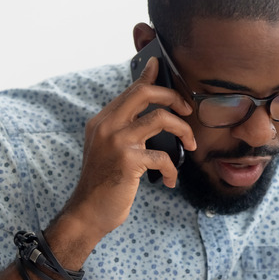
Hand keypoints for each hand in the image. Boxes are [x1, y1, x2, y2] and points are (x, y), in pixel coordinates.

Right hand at [59, 57, 196, 239]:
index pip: (131, 90)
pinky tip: (171, 181)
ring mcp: (117, 141)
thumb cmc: (103, 184)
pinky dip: (172, 169)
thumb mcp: (109, 151)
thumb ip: (124, 130)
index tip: (161, 66)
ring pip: (160, 118)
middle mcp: (107, 125)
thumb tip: (149, 113)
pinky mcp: (128, 160)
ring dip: (183, 131)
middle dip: (173, 97)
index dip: (150, 77)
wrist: (87, 213)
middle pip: (145, 93)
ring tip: (191, 145)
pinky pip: (163, 156)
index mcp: (102, 121)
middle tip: (187, 111)